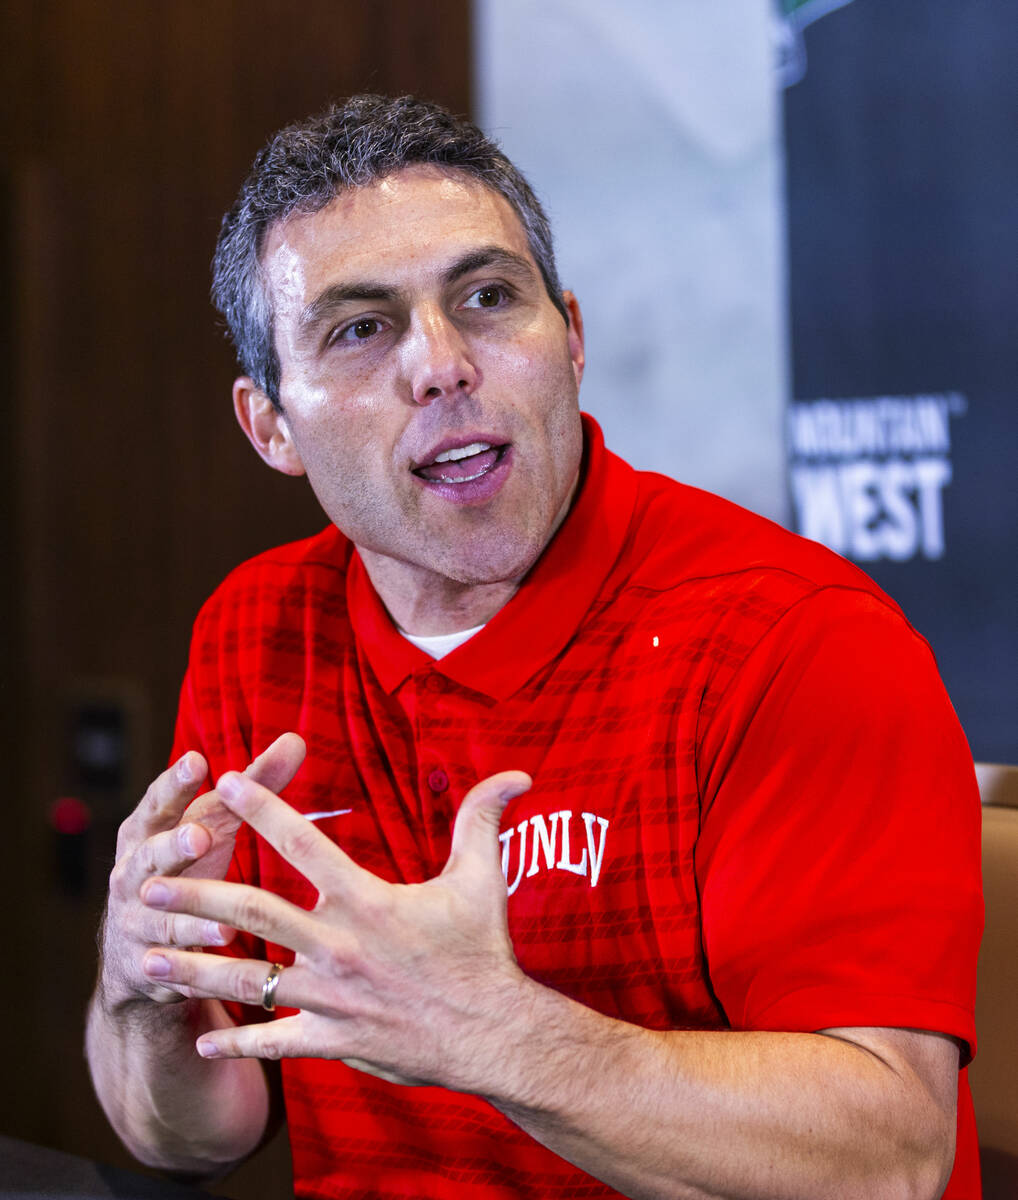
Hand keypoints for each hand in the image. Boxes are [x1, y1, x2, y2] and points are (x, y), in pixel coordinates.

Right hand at [97, 733, 306, 1008]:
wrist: (141, 947)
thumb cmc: (190, 863)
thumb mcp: (215, 824)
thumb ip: (254, 786)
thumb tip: (296, 739)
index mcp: (146, 832)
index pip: (158, 802)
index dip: (175, 783)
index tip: (198, 760)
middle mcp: (132, 875)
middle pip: (148, 857)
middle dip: (173, 847)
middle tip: (200, 836)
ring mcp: (135, 922)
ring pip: (161, 919)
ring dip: (190, 920)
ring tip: (224, 926)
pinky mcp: (148, 966)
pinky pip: (173, 968)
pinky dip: (196, 968)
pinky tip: (221, 968)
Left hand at [137, 763, 532, 1090]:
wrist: (493, 1033)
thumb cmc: (483, 950)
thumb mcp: (483, 878)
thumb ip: (484, 819)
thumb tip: (517, 775)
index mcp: (368, 900)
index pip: (303, 845)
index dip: (262, 809)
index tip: (224, 784)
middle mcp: (339, 945)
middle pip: (253, 911)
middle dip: (196, 893)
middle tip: (148, 881)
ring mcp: (331, 996)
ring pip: (247, 979)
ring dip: (193, 967)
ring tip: (145, 957)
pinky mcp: (333, 1040)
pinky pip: (275, 1041)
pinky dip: (237, 1041)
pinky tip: (201, 1037)